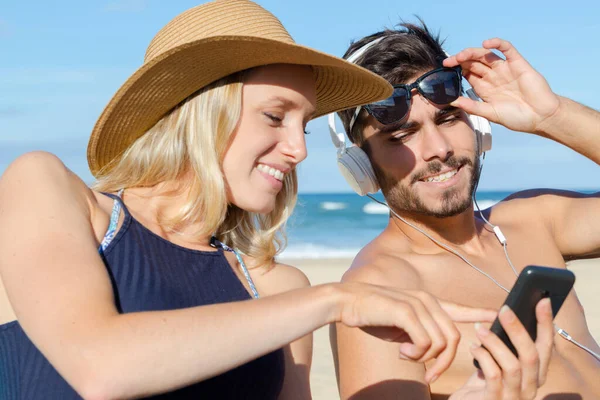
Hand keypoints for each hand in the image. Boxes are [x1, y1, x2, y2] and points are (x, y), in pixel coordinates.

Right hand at [337, 283, 496, 382]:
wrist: (347, 302)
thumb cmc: (373, 315)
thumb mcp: (401, 327)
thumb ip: (419, 334)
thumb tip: (432, 350)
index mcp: (428, 303)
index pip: (460, 309)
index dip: (480, 314)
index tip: (497, 315)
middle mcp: (427, 301)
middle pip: (453, 338)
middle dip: (444, 362)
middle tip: (429, 374)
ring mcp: (418, 304)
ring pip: (440, 342)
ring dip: (426, 359)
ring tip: (407, 357)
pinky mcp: (406, 311)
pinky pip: (425, 342)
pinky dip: (415, 355)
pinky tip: (401, 353)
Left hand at [443, 38, 560, 133]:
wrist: (541, 117)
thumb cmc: (516, 118)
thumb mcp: (489, 113)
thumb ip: (471, 106)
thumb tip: (451, 101)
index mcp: (484, 88)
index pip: (467, 74)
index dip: (456, 71)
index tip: (444, 71)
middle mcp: (493, 77)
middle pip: (473, 63)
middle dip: (460, 61)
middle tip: (448, 63)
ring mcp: (504, 69)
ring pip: (486, 55)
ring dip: (472, 53)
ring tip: (461, 55)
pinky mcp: (517, 63)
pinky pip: (507, 49)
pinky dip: (497, 43)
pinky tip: (487, 43)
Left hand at [449, 298, 553, 399]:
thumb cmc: (482, 385)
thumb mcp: (496, 362)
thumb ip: (504, 346)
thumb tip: (507, 314)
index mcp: (534, 376)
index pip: (546, 347)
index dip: (545, 324)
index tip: (543, 301)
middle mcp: (530, 388)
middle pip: (532, 355)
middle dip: (519, 329)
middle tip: (504, 310)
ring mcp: (514, 397)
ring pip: (513, 365)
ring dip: (496, 342)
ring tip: (480, 329)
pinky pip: (494, 376)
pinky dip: (484, 357)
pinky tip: (473, 348)